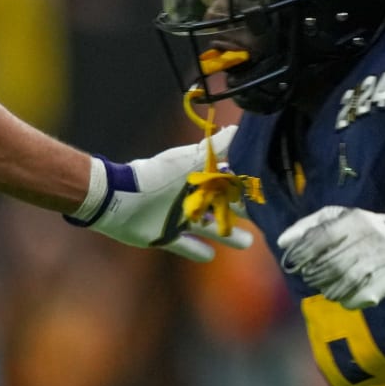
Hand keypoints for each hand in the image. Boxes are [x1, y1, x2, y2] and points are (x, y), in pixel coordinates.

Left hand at [69, 127, 253, 260]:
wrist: (118, 199)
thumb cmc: (156, 176)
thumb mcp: (188, 162)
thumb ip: (215, 149)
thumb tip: (240, 129)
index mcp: (196, 180)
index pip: (226, 184)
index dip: (244, 188)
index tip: (266, 192)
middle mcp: (189, 199)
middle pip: (221, 207)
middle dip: (240, 212)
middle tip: (263, 219)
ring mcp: (176, 219)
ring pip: (209, 228)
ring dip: (227, 235)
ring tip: (246, 242)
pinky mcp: (164, 236)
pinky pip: (185, 246)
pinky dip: (197, 250)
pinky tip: (210, 256)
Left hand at [278, 206, 384, 309]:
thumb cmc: (363, 231)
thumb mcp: (337, 219)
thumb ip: (307, 227)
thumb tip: (283, 243)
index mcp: (353, 220)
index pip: (320, 237)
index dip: (302, 253)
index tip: (295, 263)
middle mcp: (370, 237)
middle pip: (331, 263)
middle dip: (314, 275)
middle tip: (310, 277)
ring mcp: (383, 258)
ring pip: (345, 282)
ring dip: (328, 290)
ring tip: (325, 288)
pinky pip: (362, 295)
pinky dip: (347, 300)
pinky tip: (344, 297)